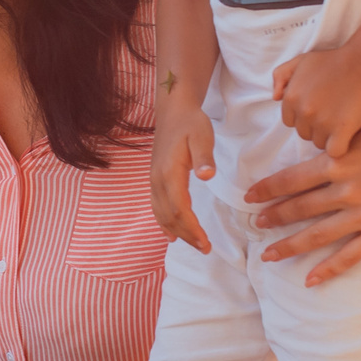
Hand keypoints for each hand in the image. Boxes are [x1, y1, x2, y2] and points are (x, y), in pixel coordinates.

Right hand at [150, 103, 215, 253]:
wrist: (173, 111)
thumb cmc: (191, 122)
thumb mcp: (202, 135)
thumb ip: (204, 156)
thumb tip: (207, 176)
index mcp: (169, 172)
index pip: (179, 209)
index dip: (192, 228)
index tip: (206, 242)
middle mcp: (158, 180)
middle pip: (170, 216)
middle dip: (187, 235)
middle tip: (205, 248)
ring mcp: (154, 180)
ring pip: (162, 214)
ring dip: (177, 232)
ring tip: (193, 244)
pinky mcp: (155, 179)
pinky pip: (156, 207)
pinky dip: (163, 223)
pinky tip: (171, 234)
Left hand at [247, 94, 360, 285]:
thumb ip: (342, 118)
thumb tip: (316, 112)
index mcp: (341, 160)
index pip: (292, 179)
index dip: (267, 189)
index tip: (249, 197)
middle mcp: (349, 189)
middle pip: (300, 208)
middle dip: (273, 217)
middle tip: (254, 224)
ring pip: (319, 235)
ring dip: (289, 246)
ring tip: (268, 254)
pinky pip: (352, 255)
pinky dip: (330, 269)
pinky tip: (310, 279)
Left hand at [272, 44, 360, 155]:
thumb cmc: (335, 59)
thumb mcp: (302, 60)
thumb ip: (281, 74)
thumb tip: (275, 97)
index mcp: (291, 97)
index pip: (291, 121)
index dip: (305, 117)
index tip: (320, 108)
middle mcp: (303, 112)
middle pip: (304, 133)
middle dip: (316, 126)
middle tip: (333, 112)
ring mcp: (322, 122)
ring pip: (319, 143)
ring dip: (329, 136)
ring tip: (342, 119)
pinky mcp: (341, 130)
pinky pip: (334, 151)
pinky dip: (340, 147)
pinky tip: (347, 136)